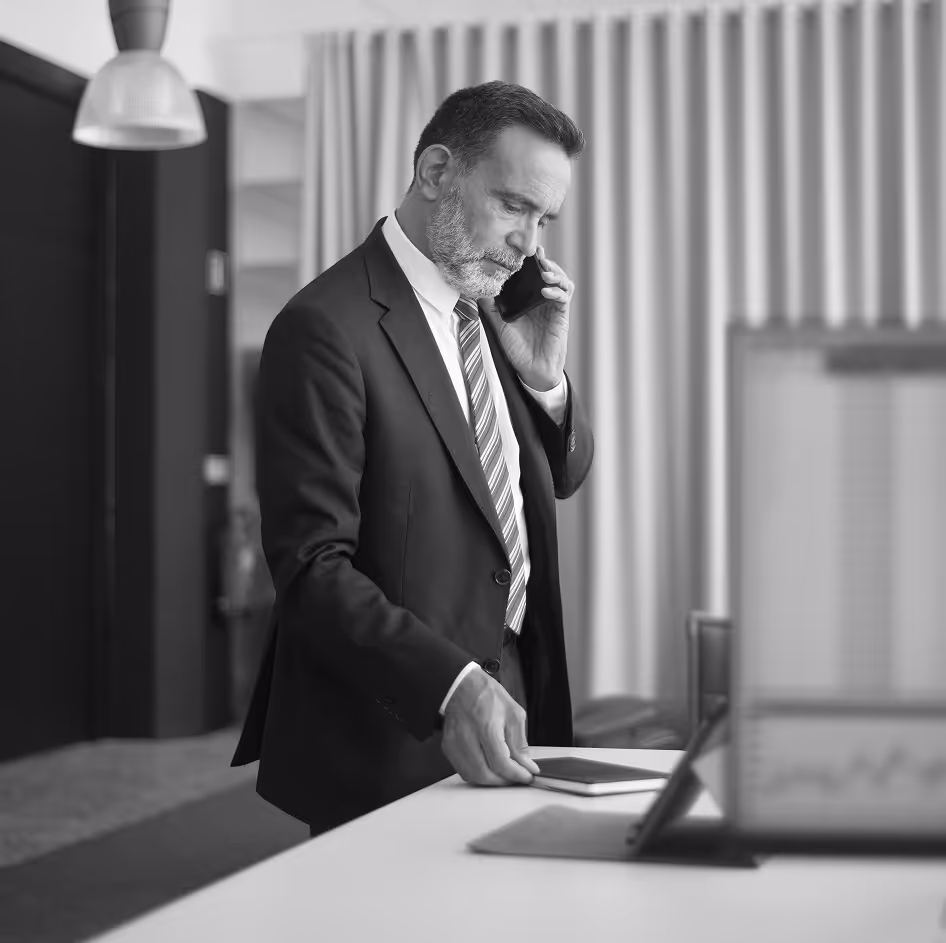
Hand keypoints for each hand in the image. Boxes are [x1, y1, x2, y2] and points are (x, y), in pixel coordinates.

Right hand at [441, 667, 540, 785]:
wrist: (462, 686)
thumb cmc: (486, 695)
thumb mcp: (513, 713)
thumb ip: (520, 743)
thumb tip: (526, 764)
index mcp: (486, 726)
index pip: (501, 762)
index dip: (516, 774)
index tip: (526, 775)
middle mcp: (467, 736)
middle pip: (485, 774)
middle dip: (504, 780)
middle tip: (517, 776)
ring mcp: (455, 743)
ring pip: (473, 776)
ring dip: (491, 780)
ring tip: (504, 773)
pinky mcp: (448, 747)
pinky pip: (463, 770)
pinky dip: (478, 774)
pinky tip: (488, 767)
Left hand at [480, 245, 573, 391]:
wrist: (532, 370)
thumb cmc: (517, 349)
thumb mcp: (499, 324)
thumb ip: (490, 307)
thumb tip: (476, 288)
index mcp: (528, 298)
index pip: (532, 274)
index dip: (531, 261)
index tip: (524, 250)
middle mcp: (542, 299)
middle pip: (550, 272)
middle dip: (545, 261)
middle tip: (537, 254)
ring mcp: (553, 306)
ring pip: (562, 281)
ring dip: (555, 272)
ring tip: (544, 271)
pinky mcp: (562, 316)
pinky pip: (564, 297)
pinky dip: (557, 291)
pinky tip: (546, 291)